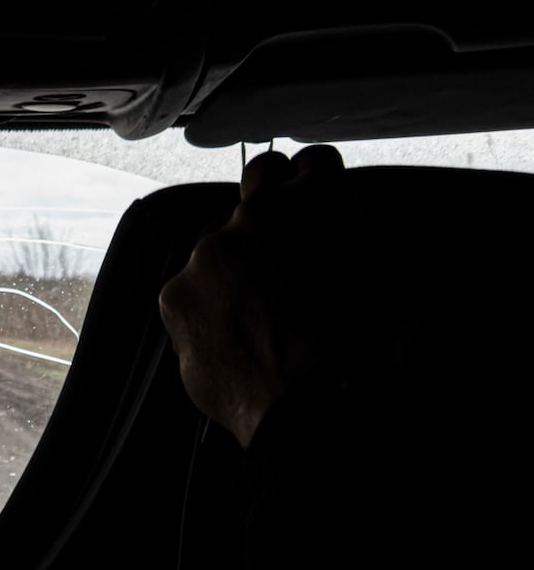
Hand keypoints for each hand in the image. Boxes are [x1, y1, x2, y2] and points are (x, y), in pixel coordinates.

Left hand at [158, 145, 352, 446]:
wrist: (316, 406)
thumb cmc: (369, 345)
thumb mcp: (394, 278)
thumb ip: (360, 240)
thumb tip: (347, 241)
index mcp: (315, 200)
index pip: (313, 163)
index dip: (317, 188)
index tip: (316, 211)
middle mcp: (254, 214)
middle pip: (259, 186)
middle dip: (271, 208)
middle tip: (284, 249)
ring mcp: (207, 253)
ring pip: (219, 246)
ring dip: (235, 269)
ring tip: (262, 319)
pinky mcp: (176, 295)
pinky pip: (190, 293)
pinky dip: (207, 312)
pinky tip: (235, 342)